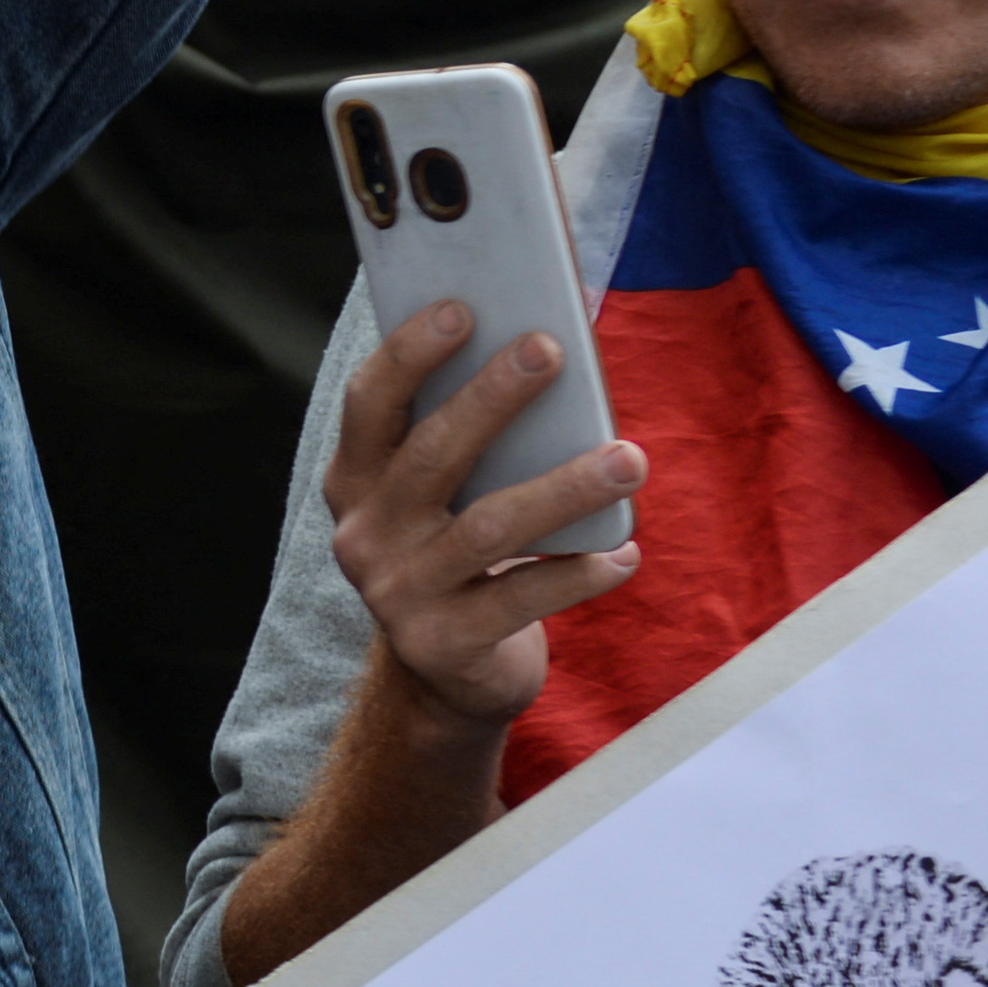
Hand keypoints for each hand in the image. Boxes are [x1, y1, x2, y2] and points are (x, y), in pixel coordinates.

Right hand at [319, 301, 644, 728]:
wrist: (447, 679)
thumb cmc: (463, 556)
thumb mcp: (445, 499)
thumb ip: (471, 442)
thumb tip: (549, 356)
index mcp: (356, 481)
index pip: (371, 403)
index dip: (410, 353)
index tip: (463, 308)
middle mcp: (365, 533)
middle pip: (431, 454)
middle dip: (491, 396)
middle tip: (551, 350)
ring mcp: (399, 592)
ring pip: (490, 527)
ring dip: (566, 487)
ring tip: (630, 458)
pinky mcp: (444, 644)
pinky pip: (523, 599)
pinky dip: (581, 573)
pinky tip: (625, 552)